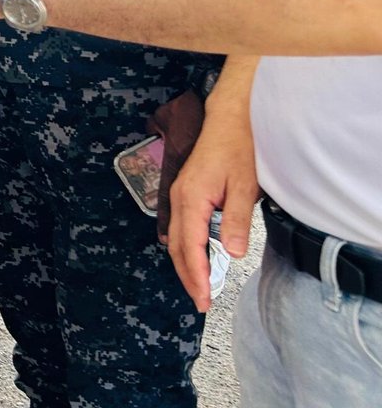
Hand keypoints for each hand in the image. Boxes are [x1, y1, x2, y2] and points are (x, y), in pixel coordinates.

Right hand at [166, 107, 257, 311]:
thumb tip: (233, 253)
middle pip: (177, 246)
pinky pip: (181, 227)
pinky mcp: (186, 192)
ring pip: (177, 237)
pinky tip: (196, 257)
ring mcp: (180, 194)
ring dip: (186, 263)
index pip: (190, 247)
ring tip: (200, 286)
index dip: (197, 275)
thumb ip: (236, 219)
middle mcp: (179, 198)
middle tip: (202, 303)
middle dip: (188, 276)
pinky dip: (187, 248)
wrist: (230, 118)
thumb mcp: (244, 185)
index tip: (204, 299)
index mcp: (191, 198)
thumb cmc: (238, 148)